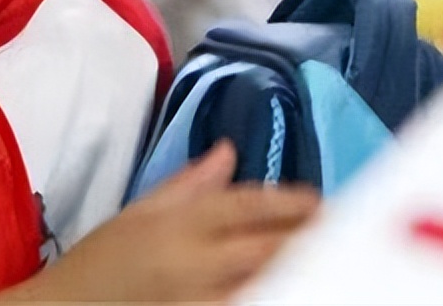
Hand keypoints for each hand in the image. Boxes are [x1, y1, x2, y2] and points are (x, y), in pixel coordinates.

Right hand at [0, 140, 318, 303]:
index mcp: (176, 224)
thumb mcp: (136, 217)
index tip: (322, 202)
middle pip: (268, 246)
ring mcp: (198, 303)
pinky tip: (293, 291)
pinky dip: (271, 296)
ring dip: (301, 273)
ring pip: (267, 285)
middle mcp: (192, 262)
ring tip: (333, 266)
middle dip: (310, 238)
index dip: (290, 202)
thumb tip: (227, 151)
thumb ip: (187, 185)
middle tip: (346, 233)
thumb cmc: (96, 267)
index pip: (245, 205)